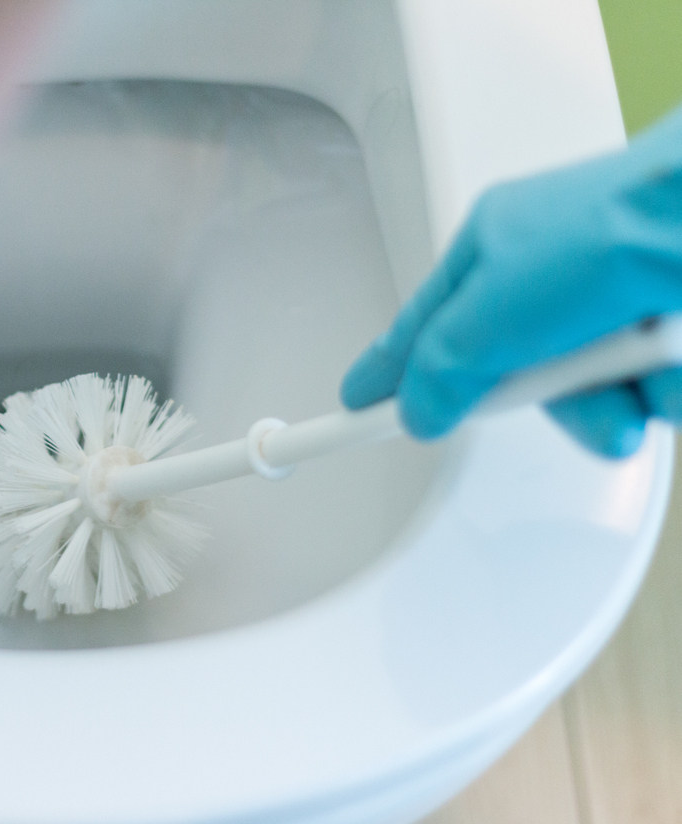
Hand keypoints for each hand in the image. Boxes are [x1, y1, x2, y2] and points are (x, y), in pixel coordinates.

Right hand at [340, 104, 681, 456]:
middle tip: (548, 388)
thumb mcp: (492, 309)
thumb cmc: (616, 228)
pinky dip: (660, 387)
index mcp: (494, 248)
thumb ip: (441, 367)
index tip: (358, 405)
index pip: (422, 327)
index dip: (389, 372)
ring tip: (634, 360)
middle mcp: (553, 273)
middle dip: (549, 398)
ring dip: (614, 397)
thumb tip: (418, 410)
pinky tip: (669, 354)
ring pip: (592, 395)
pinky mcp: (663, 326)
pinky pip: (648, 394)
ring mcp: (614, 300)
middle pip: (517, 377)